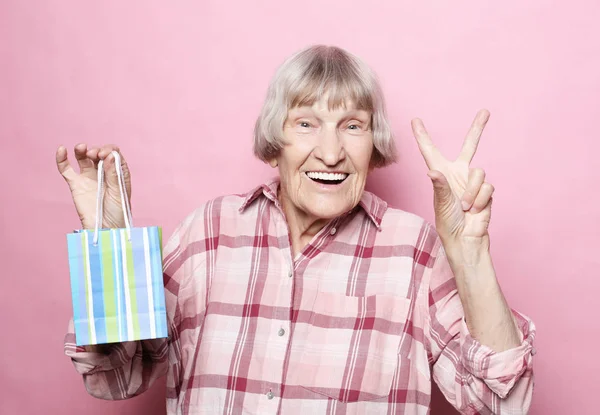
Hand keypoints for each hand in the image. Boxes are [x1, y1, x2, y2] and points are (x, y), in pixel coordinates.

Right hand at [56, 144, 131, 228]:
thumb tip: (110, 155)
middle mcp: (103, 172)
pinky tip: (62, 149)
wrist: (105, 228)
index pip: (113, 154)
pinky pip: (66, 169)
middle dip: (97, 151)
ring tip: (82, 148)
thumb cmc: (117, 212)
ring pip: (83, 158)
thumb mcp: (119, 192)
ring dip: (83, 150)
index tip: (105, 155)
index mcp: (117, 173)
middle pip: (98, 154)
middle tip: (96, 155)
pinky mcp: (76, 184)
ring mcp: (89, 177)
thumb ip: (113, 174)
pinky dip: (62, 159)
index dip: (109, 150)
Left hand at [412, 109, 493, 243]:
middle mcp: (457, 173)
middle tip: (485, 112)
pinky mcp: (486, 191)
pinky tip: (475, 210)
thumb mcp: (441, 204)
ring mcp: (473, 181)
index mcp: (441, 173)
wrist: (465, 238)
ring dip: (471, 192)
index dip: (422, 135)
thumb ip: (440, 186)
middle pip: (470, 145)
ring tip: (465, 207)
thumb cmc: (448, 223)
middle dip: (478, 128)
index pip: (430, 150)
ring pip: (479, 172)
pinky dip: (480, 200)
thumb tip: (433, 172)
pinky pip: (487, 187)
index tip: (415, 120)